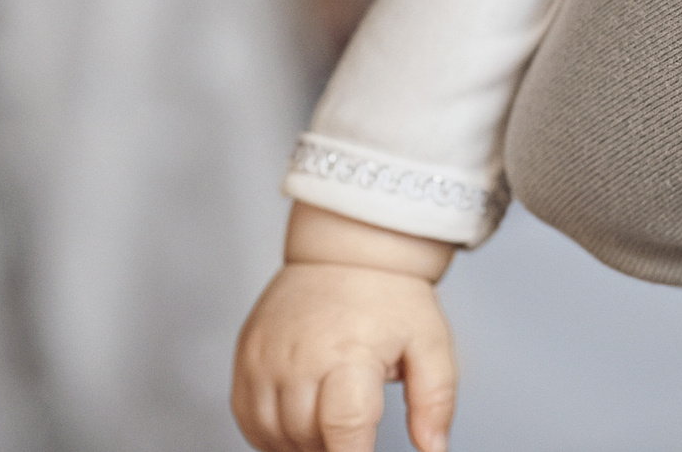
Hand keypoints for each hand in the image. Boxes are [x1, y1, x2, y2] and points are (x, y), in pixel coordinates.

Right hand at [233, 206, 459, 451]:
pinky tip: (297, 419)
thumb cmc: (390, 298)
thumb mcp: (431, 343)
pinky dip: (270, 433)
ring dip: (300, 444)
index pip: (343, 429)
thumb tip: (434, 450)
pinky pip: (247, 418)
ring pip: (274, 435)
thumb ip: (436, 402)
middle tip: (354, 428)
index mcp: (350, 355)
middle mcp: (300, 358)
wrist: (347, 249)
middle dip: (333, 446)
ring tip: (329, 421)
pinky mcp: (246, 356)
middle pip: (307, 438)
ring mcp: (266, 358)